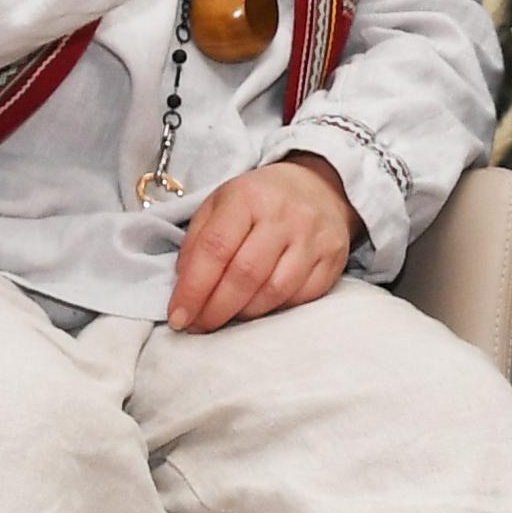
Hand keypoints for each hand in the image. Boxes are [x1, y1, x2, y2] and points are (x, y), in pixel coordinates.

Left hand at [170, 155, 356, 330]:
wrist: (318, 186)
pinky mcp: (333, 258)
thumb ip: (197, 242)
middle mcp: (284, 216)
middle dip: (216, 309)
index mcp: (247, 197)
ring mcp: (313, 237)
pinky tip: (260, 307)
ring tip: (227, 316)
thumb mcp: (220, 205)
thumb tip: (185, 289)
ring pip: (275, 292)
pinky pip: (302, 297)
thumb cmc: (259, 201)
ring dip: (244, 314)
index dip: (193, 288)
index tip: (178, 316)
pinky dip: (276, 310)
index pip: (215, 248)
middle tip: (198, 326)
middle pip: (245, 275)